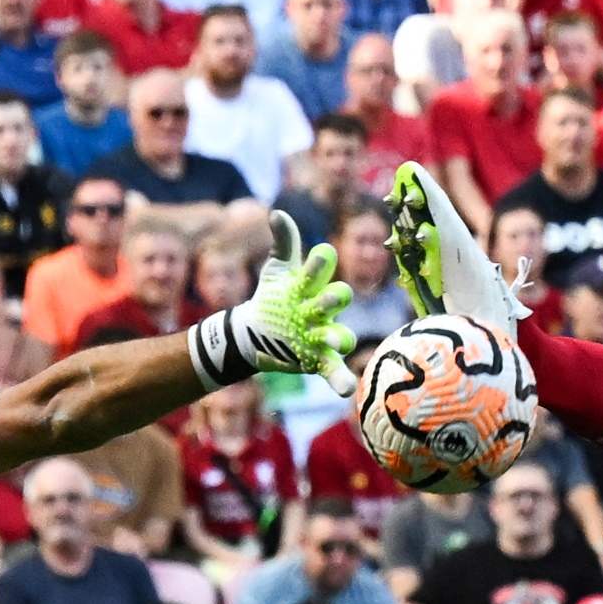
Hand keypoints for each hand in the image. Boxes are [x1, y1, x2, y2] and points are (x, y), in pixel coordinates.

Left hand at [199, 208, 353, 386]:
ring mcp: (321, 334)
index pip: (320, 268)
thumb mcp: (277, 272)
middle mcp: (321, 308)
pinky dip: (341, 380)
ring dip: (339, 337)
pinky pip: (333, 370)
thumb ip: (283, 244)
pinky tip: (346, 390)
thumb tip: (278, 213)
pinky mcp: (317, 359)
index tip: (320, 254)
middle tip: (336, 296)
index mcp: (310, 284)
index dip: (321, 262)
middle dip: (335, 297)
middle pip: (335, 299)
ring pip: (338, 333)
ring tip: (337, 342)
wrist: (256, 333)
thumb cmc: (273, 297)